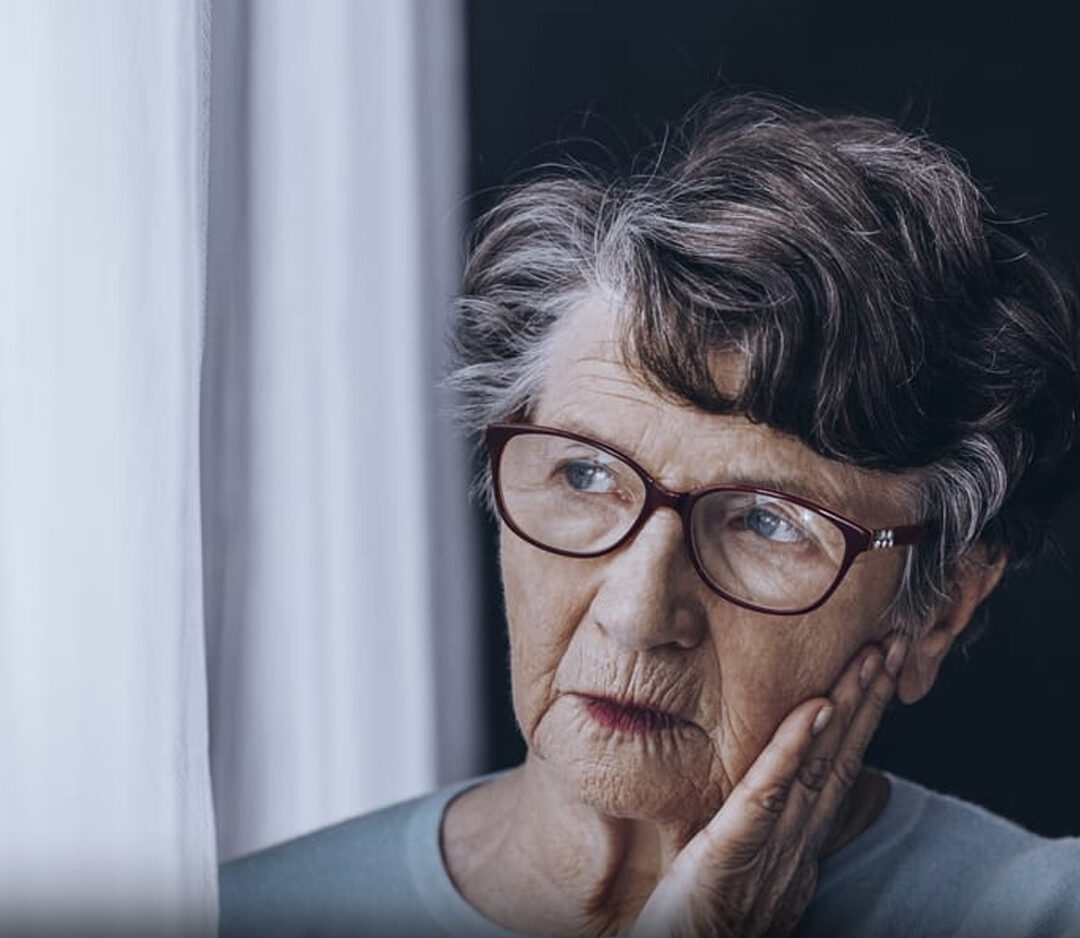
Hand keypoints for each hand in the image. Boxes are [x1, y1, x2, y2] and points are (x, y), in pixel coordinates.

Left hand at [628, 634, 907, 937]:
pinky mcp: (736, 846)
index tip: (882, 664)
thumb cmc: (710, 916)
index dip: (865, 714)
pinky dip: (792, 747)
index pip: (842, 764)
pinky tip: (813, 709)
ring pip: (818, 764)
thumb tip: (802, 789)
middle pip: (843, 755)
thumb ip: (779, 824)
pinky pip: (768, 791)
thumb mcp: (756, 866)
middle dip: (871, 697)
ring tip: (869, 659)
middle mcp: (799, 838)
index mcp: (802, 839)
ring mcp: (774, 843)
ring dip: (847, 707)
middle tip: (894, 644)